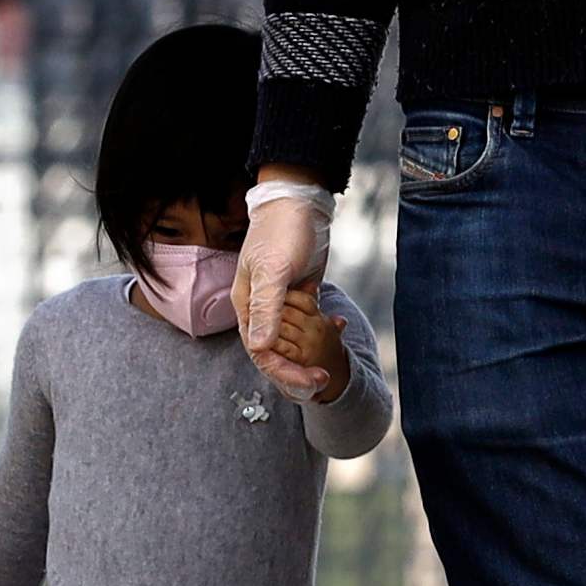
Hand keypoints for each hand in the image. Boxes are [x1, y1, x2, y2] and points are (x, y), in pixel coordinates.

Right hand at [236, 179, 329, 365]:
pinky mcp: (299, 293)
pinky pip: (305, 322)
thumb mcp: (273, 270)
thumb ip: (267, 308)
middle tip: (322, 380)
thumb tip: (260, 348)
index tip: (308, 383)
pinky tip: (338, 329)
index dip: (283, 372)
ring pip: (290, 341)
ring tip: (328, 368)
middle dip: (296, 370)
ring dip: (306, 355)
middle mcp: (261, 308)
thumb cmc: (282, 231)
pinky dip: (318, 330)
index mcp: (248, 306)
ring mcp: (281, 301)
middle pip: (275, 352)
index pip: (260, 353)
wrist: (300, 203)